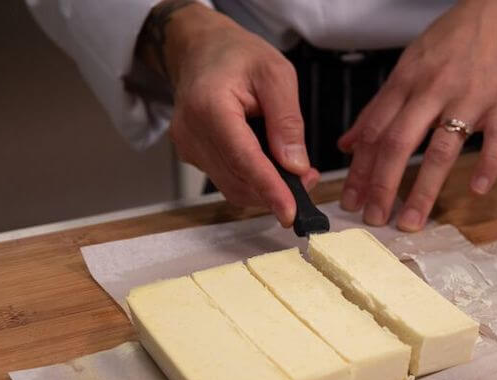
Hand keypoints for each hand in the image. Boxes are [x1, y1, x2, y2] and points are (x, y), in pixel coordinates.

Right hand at [156, 3, 318, 225]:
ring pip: (232, 186)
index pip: (243, 159)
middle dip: (276, 190)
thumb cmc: (238, 56)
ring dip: (265, 188)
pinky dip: (252, 180)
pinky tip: (270, 164)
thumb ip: (288, 121)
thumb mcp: (276, 74)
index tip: (290, 212)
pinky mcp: (192, 156)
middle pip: (238, 180)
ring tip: (295, 170)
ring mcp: (188, 147)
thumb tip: (296, 166)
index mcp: (209, 106)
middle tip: (309, 178)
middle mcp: (191, 132)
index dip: (269, 189)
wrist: (201, 50)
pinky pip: (227, 178)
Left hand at [337, 0, 496, 230]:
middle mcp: (433, 91)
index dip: (359, 170)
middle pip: (400, 143)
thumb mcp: (405, 68)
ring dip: (424, 190)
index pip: (374, 132)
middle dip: (383, 185)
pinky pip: (496, 141)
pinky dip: (487, 166)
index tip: (349, 201)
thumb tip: (346, 145)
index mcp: (406, 83)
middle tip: (373, 218)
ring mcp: (469, 99)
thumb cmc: (448, 45)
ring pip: (442, 149)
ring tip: (410, 220)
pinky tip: (475, 190)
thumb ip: (377, 109)